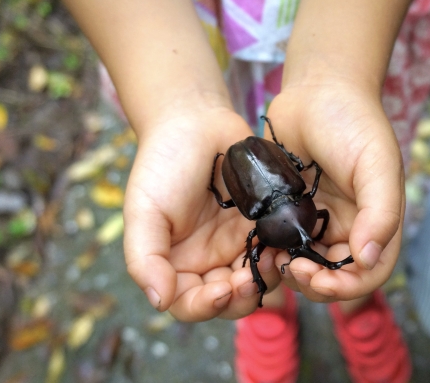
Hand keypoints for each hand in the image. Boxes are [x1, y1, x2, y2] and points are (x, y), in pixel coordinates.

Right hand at [123, 106, 282, 320]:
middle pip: (229, 299)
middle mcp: (209, 260)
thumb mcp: (144, 210)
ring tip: (273, 259)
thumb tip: (159, 301)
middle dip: (241, 296)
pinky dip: (282, 254)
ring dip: (267, 279)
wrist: (197, 123)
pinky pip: (277, 250)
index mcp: (176, 263)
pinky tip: (285, 243)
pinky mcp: (265, 225)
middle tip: (252, 278)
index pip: (189, 303)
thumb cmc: (163, 164)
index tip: (223, 290)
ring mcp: (239, 243)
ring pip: (258, 280)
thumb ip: (145, 258)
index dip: (206, 306)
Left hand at [265, 82, 404, 302]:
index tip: (318, 278)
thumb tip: (368, 259)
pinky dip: (272, 250)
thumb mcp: (377, 164)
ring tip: (273, 258)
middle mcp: (348, 226)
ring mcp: (316, 220)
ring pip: (305, 264)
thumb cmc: (354, 122)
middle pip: (334, 276)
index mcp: (376, 221)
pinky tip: (261, 244)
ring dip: (291, 271)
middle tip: (291, 268)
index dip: (346, 286)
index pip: (369, 273)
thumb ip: (380, 213)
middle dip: (314, 283)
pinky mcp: (287, 209)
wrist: (317, 89)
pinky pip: (280, 241)